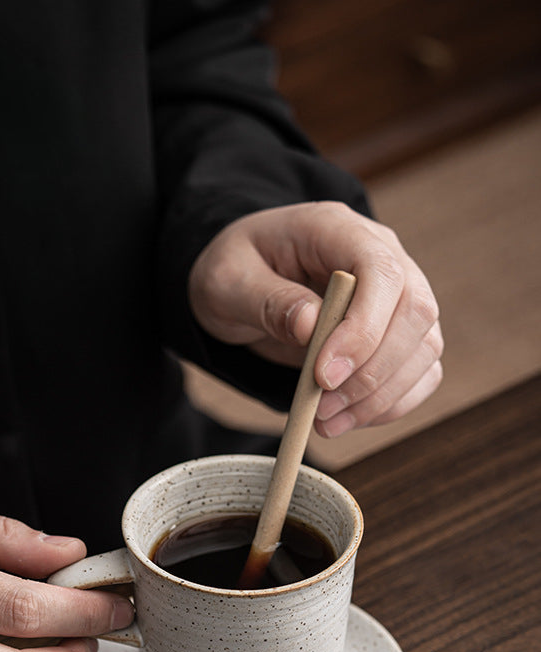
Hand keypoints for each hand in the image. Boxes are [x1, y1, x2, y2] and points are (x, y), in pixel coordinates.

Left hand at [189, 202, 443, 436]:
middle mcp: (383, 256)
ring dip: (381, 396)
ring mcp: (399, 295)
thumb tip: (310, 326)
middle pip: (416, 312)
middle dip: (373, 372)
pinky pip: (420, 372)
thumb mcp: (228, 280)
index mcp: (338, 229)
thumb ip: (268, 300)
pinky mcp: (400, 334)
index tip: (324, 375)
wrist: (243, 281)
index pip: (381, 270)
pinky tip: (348, 419)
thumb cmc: (236, 271)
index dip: (363, 327)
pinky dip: (390, 404)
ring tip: (326, 422)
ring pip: (424, 347)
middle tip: (323, 408)